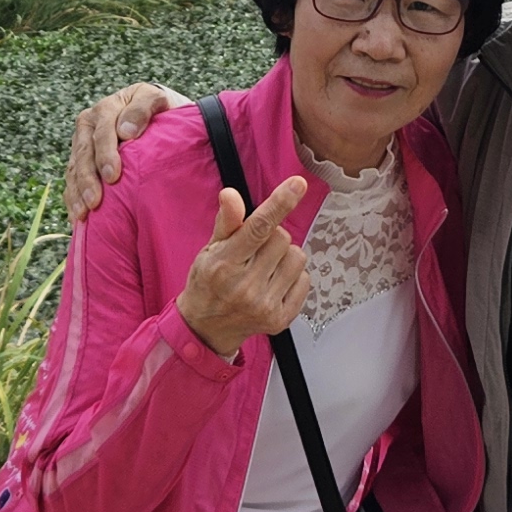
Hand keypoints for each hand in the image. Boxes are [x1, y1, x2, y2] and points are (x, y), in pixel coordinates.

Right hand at [64, 84, 185, 218]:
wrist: (152, 112)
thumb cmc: (157, 108)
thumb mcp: (154, 98)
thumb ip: (142, 108)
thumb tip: (126, 131)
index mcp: (105, 110)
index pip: (101, 134)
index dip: (105, 155)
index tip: (113, 176)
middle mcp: (88, 127)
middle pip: (83, 155)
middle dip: (87, 180)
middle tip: (94, 202)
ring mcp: (81, 145)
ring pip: (73, 170)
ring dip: (77, 193)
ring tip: (83, 214)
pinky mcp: (79, 162)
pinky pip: (71, 181)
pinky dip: (73, 199)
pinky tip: (77, 218)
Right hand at [177, 175, 309, 357]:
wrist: (207, 327)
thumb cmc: (209, 282)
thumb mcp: (210, 248)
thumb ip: (227, 221)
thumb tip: (231, 194)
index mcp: (224, 264)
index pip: (257, 228)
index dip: (279, 203)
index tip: (297, 184)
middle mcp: (245, 286)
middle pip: (282, 238)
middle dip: (272, 237)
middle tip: (255, 252)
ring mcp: (264, 305)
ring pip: (297, 257)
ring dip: (284, 256)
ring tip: (265, 268)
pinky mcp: (281, 319)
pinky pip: (305, 279)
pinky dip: (293, 277)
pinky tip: (273, 283)